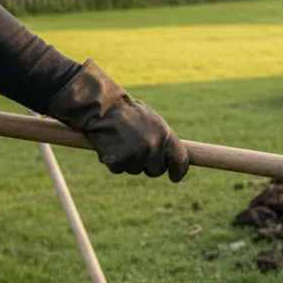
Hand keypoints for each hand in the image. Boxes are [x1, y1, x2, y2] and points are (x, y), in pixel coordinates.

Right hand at [45, 60, 189, 181]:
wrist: (101, 106)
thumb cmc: (126, 111)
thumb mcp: (151, 120)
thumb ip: (161, 138)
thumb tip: (169, 155)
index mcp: (165, 135)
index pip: (180, 160)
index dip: (178, 171)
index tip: (175, 177)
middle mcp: (153, 147)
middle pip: (157, 170)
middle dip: (149, 166)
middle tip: (137, 152)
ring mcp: (136, 155)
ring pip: (135, 170)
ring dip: (128, 161)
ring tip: (120, 141)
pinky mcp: (118, 160)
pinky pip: (118, 169)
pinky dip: (113, 161)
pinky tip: (110, 145)